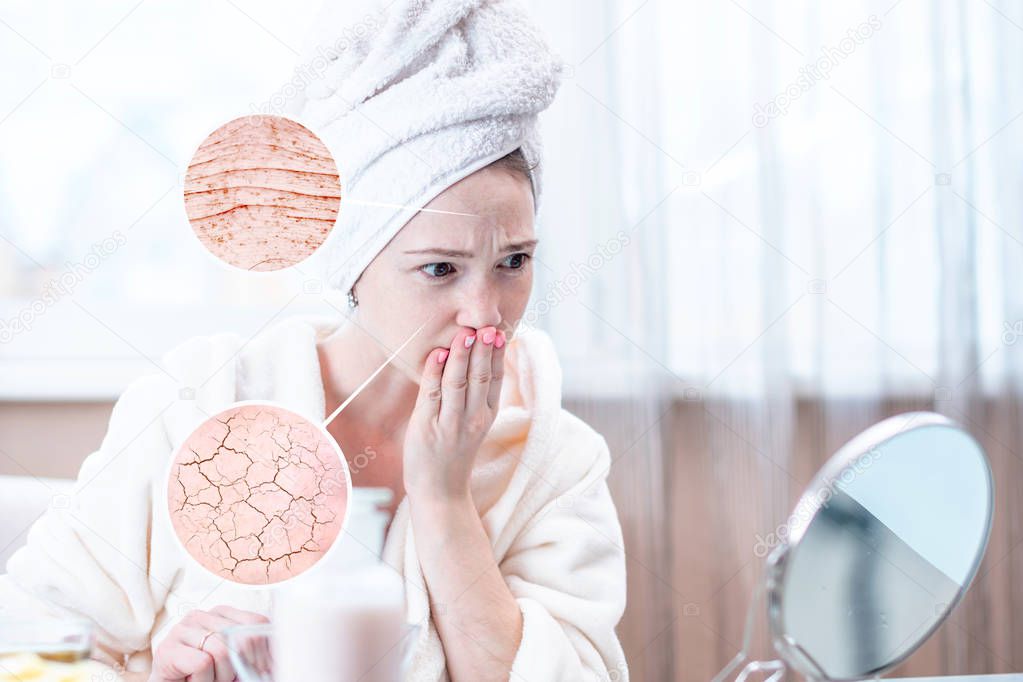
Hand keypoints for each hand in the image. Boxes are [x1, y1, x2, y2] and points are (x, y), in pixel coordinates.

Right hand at [148, 605, 268, 681]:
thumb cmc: (204, 676)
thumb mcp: (235, 661)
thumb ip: (253, 652)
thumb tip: (278, 659)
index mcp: (220, 613)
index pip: (256, 622)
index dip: (264, 651)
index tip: (262, 670)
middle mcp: (200, 616)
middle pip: (241, 638)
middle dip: (241, 667)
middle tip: (231, 679)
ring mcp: (181, 630)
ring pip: (221, 651)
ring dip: (221, 677)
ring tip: (210, 679)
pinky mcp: (167, 649)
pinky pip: (202, 663)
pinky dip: (204, 680)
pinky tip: (194, 680)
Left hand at [403, 326, 506, 500]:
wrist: (439, 490)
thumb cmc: (453, 452)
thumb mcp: (473, 423)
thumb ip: (474, 394)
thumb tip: (472, 357)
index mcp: (487, 415)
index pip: (496, 379)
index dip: (498, 355)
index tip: (499, 332)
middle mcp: (473, 418)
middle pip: (480, 377)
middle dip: (482, 350)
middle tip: (485, 326)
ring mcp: (450, 424)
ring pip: (458, 383)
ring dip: (461, 356)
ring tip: (465, 334)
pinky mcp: (427, 427)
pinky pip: (432, 394)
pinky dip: (434, 372)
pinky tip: (437, 354)